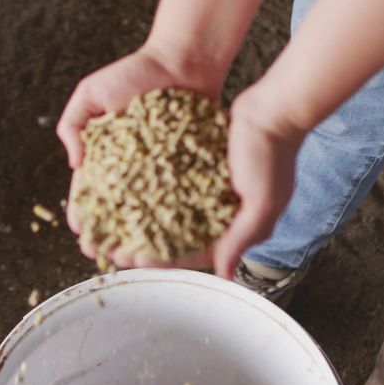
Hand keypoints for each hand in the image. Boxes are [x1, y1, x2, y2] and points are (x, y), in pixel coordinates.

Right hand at [58, 42, 225, 263]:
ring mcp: (163, 172)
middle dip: (110, 235)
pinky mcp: (191, 170)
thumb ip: (73, 124)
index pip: (91, 193)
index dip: (85, 215)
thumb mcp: (91, 93)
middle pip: (119, 211)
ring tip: (135, 257)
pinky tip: (172, 240)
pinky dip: (177, 221)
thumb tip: (75, 163)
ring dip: (141, 238)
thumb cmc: (135, 72)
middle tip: (105, 255)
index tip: (82, 234)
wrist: (182, 62)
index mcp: (107, 156)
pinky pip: (182, 200)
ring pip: (150, 213)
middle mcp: (134, 170)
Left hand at [66, 83, 304, 278]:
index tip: (131, 260)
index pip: (193, 251)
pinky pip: (171, 180)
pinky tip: (127, 187)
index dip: (162, 259)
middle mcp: (220, 208)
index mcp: (237, 224)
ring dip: (142, 215)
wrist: (273, 108)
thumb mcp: (263, 202)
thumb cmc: (272, 155)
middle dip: (144, 241)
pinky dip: (151, 187)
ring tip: (112, 218)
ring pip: (169, 207)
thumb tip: (226, 276)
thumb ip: (242, 238)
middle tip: (110, 244)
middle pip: (176, 233)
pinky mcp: (200, 162)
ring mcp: (209, 185)